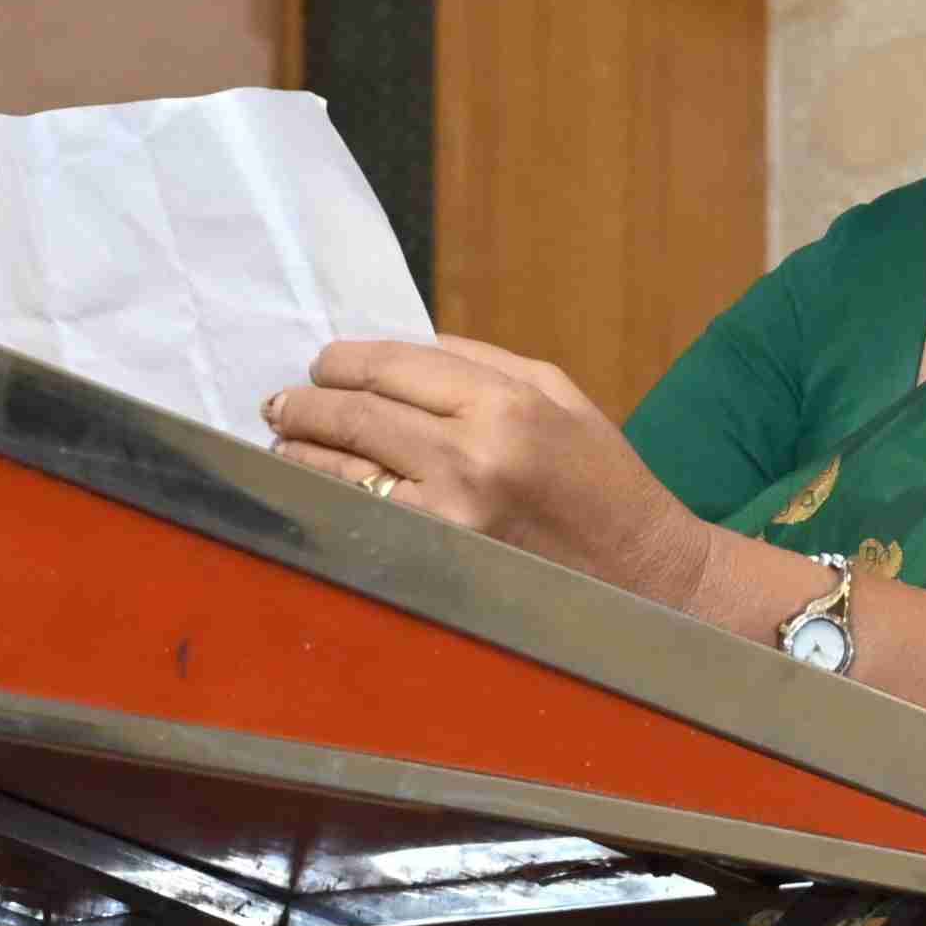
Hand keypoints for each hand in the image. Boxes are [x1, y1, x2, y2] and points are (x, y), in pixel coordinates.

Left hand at [262, 337, 721, 608]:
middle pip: (355, 414)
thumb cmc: (605, 481)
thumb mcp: (560, 396)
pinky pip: (363, 517)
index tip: (319, 364)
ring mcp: (449, 515)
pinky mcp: (440, 560)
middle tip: (280, 403)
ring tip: (284, 441)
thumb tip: (404, 349)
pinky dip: (329, 497)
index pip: (392, 367)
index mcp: (505, 403)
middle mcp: (471, 454)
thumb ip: (482, 362)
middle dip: (305, 404)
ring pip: (344, 469)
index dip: (341, 361)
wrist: (646, 576)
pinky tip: (313, 488)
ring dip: (301, 452)